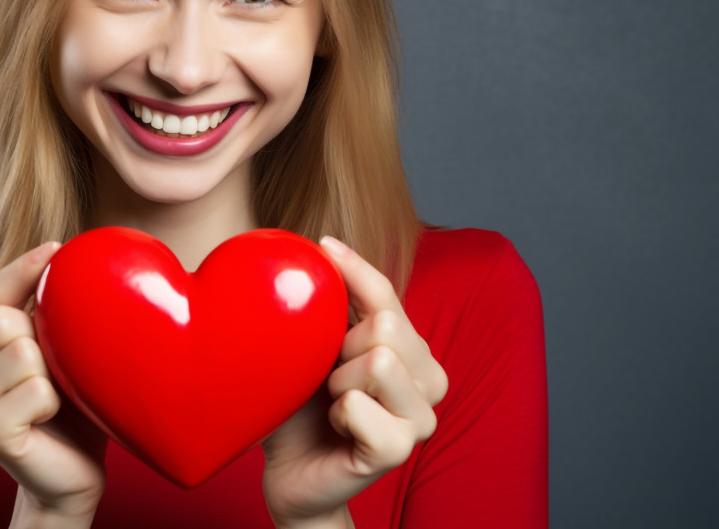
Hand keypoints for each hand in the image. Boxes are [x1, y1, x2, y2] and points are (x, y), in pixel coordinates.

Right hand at [0, 241, 107, 525]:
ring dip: (52, 374)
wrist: (73, 464)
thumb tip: (54, 248)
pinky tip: (47, 418)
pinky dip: (55, 401)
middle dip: (42, 339)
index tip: (57, 251)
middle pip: (2, 320)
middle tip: (49, 367)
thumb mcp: (46, 336)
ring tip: (49, 394)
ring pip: (23, 354)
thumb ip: (33, 297)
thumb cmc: (64, 394)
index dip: (28, 269)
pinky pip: (37, 391)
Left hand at [261, 236, 447, 528]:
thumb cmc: (299, 406)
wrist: (290, 473)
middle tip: (326, 374)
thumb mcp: (311, 346)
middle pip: (387, 325)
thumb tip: (316, 247)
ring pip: (380, 361)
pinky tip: (337, 425)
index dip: (355, 268)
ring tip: (331, 401)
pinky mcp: (399, 450)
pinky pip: (360, 405)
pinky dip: (337, 411)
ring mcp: (420, 417)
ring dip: (337, 380)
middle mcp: (428, 378)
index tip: (324, 245)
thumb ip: (327, 306)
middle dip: (341, 344)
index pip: (387, 294)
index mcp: (410, 348)